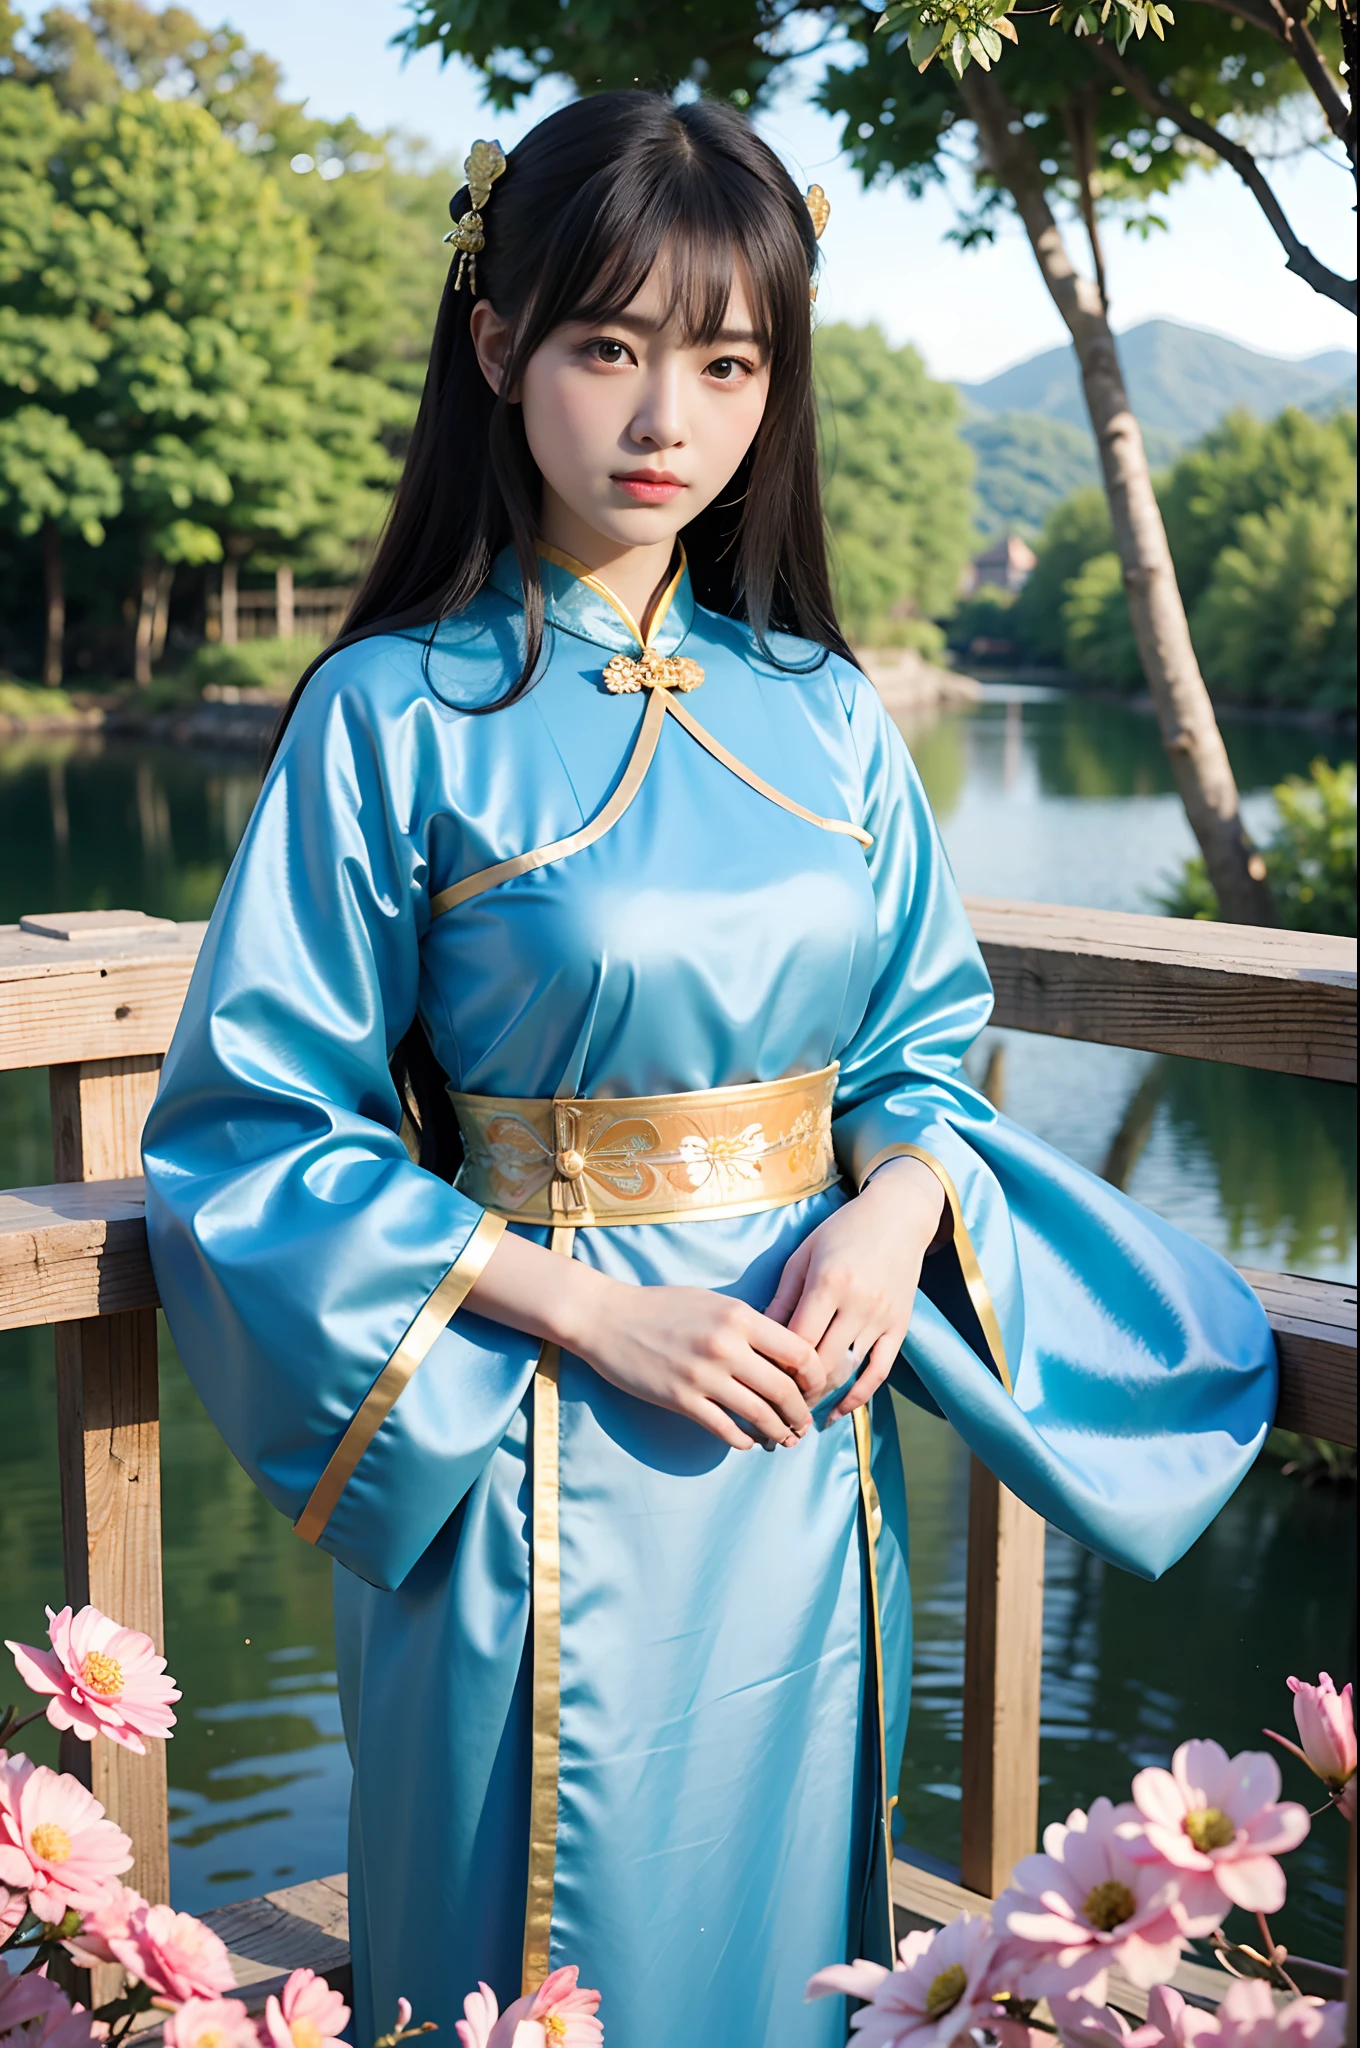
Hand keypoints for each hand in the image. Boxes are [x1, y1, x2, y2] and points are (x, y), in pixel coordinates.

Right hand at [466, 1229, 821, 1449]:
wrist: (607, 1318)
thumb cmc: (662, 1307)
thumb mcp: (713, 1302)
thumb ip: (749, 1325)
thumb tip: (785, 1354)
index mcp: (739, 1317)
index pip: (798, 1351)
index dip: (815, 1376)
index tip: (813, 1388)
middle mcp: (726, 1346)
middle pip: (784, 1389)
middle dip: (800, 1413)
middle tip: (804, 1424)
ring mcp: (703, 1375)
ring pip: (758, 1414)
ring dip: (777, 1432)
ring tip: (783, 1440)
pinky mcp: (680, 1399)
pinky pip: (724, 1429)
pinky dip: (741, 1440)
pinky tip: (745, 1442)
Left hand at [765, 1156, 945, 1419]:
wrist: (899, 1216)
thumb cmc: (842, 1231)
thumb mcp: (804, 1255)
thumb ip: (783, 1298)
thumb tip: (757, 1338)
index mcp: (829, 1283)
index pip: (797, 1341)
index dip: (776, 1365)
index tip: (756, 1379)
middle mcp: (858, 1304)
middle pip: (821, 1363)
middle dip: (794, 1390)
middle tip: (770, 1405)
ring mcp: (882, 1318)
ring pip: (847, 1371)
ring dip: (821, 1397)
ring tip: (795, 1412)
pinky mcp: (900, 1328)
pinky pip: (879, 1372)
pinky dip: (858, 1398)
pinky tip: (837, 1413)